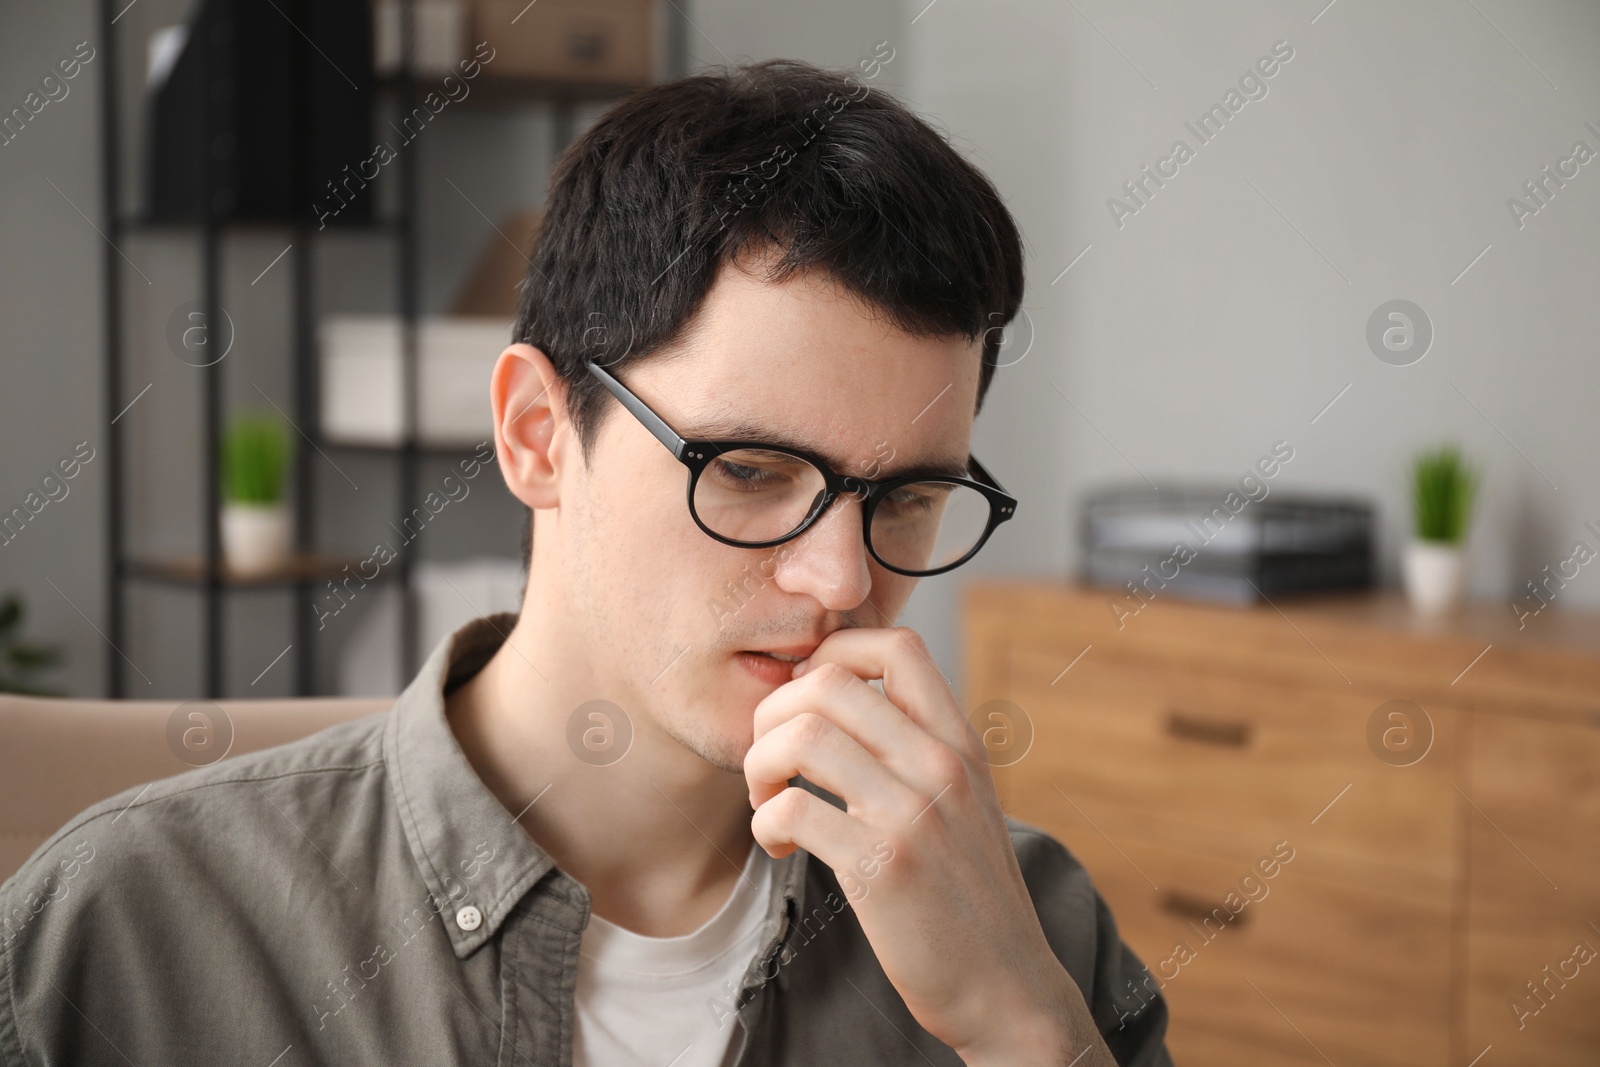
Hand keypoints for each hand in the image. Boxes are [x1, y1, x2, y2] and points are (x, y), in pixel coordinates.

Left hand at [743, 627, 1114, 1065]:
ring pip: (802, 736)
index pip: (895, 645)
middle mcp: (941, 764)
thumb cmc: (966, 895)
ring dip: (759, 767)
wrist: (1005, 985)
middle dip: (772, 714)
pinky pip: (792, 809)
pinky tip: (779, 847)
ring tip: (766, 803)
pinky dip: (765, 823)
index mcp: (960, 742)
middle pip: (828, 681)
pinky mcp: (883, 865)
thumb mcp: (962, 803)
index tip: (806, 704)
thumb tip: (838, 702)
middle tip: (768, 762)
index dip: (832, 653)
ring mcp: (914, 812)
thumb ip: (917, 751)